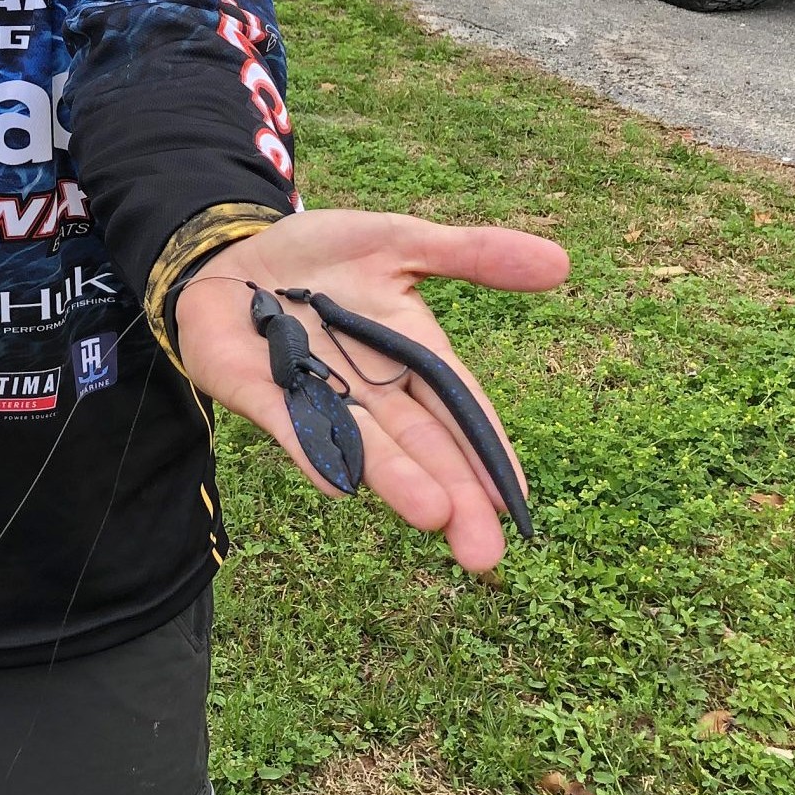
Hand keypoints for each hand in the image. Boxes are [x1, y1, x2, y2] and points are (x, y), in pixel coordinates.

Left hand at [174, 209, 567, 571]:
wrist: (232, 250)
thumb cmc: (321, 255)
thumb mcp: (399, 240)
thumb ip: (471, 254)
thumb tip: (562, 263)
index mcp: (412, 355)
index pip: (461, 411)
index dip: (487, 455)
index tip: (518, 504)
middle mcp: (370, 389)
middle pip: (420, 446)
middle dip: (453, 496)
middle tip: (484, 554)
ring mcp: (314, 395)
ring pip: (362, 445)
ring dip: (395, 480)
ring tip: (433, 517)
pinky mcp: (257, 392)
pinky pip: (288, 423)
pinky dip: (312, 450)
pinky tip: (339, 483)